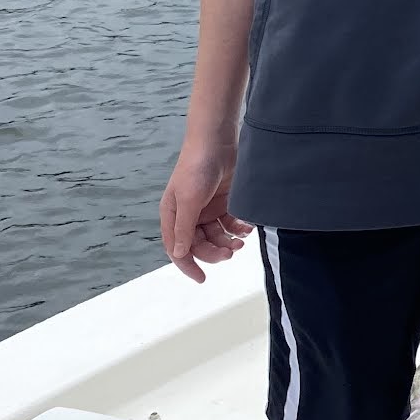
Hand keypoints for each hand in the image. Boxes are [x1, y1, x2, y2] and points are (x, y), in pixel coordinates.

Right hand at [161, 143, 249, 282]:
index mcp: (173, 216)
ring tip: (241, 240)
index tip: (202, 279)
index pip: (177, 249)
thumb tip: (179, 254)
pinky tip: (246, 228)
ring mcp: (207, 209)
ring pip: (217, 236)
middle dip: (215, 252)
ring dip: (228, 242)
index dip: (188, 265)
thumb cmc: (196, 167)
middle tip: (232, 252)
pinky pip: (230, 224)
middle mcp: (189, 215)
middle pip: (200, 245)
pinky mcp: (224, 202)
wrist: (217, 141)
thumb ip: (185, 228)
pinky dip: (237, 228)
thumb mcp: (189, 200)